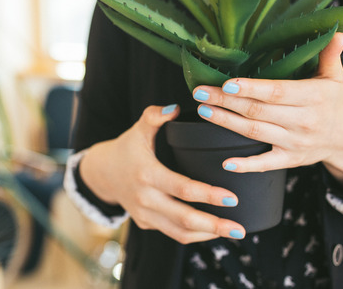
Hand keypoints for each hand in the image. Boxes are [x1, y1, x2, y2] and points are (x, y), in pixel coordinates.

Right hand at [79, 104, 245, 243]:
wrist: (102, 172)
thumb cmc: (127, 148)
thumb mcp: (138, 129)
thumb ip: (155, 116)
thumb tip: (175, 107)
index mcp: (147, 174)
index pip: (183, 189)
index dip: (208, 195)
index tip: (232, 197)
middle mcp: (145, 199)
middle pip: (184, 218)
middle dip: (214, 225)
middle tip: (240, 228)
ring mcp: (145, 215)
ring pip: (179, 233)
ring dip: (208, 235)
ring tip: (233, 232)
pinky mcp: (146, 223)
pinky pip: (172, 233)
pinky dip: (194, 235)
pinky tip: (213, 231)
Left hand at [192, 33, 342, 186]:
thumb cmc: (334, 102)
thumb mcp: (335, 77)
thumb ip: (330, 55)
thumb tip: (335, 32)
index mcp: (313, 97)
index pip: (276, 92)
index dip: (251, 89)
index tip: (226, 84)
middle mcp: (303, 121)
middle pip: (258, 111)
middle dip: (226, 102)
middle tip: (200, 92)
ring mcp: (295, 142)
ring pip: (255, 132)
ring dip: (227, 122)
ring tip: (204, 110)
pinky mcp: (290, 159)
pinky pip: (266, 164)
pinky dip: (246, 165)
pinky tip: (226, 162)